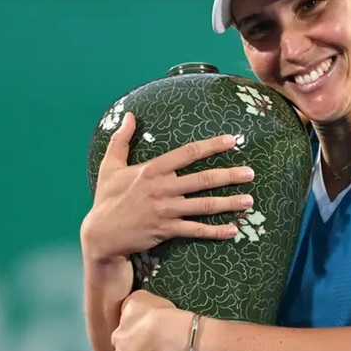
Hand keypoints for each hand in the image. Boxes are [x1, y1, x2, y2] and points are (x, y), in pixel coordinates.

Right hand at [81, 111, 255, 262]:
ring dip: (229, 203)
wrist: (100, 235)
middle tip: (250, 173)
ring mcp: (166, 210)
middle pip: (203, 179)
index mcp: (152, 170)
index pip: (187, 154)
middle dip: (229, 176)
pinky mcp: (167, 230)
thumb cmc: (106, 199)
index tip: (231, 140)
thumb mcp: (109, 166)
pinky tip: (233, 230)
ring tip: (250, 200)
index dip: (211, 146)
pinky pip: (196, 230)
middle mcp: (162, 188)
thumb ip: (121, 140)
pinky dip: (216, 232)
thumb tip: (128, 115)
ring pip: (204, 206)